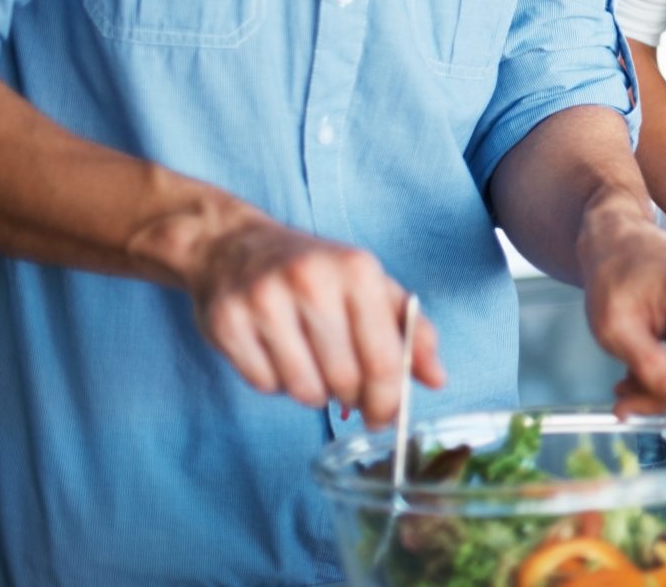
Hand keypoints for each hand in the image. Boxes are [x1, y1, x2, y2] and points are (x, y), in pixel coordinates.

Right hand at [181, 210, 443, 425]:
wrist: (234, 246)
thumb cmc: (316, 273)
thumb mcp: (371, 288)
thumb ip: (410, 331)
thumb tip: (438, 379)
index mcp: (357, 271)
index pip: (382, 358)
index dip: (388, 400)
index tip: (386, 418)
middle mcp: (311, 281)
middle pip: (344, 380)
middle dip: (351, 399)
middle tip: (348, 393)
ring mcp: (264, 301)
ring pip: (303, 389)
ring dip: (313, 393)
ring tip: (311, 364)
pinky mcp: (226, 323)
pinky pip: (264, 386)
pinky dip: (276, 384)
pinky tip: (277, 355)